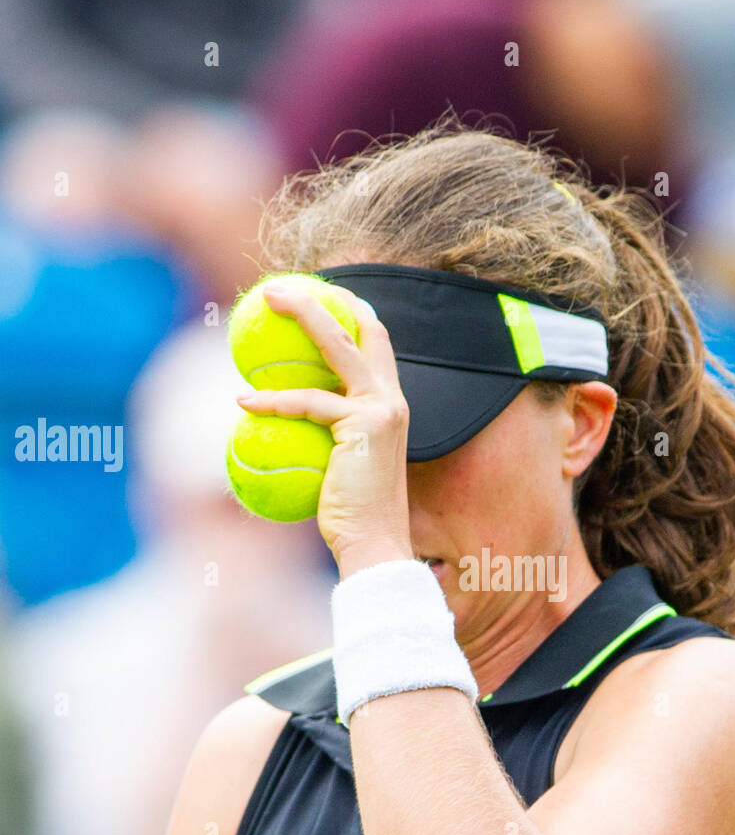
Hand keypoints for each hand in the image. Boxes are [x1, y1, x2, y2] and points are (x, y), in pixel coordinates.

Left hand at [235, 281, 414, 577]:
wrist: (373, 544)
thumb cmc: (351, 516)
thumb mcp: (339, 470)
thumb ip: (322, 438)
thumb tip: (280, 423)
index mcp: (390, 406)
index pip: (374, 346)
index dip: (348, 314)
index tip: (315, 298)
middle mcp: (392, 400)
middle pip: (363, 329)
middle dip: (323, 300)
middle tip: (281, 290)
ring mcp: (382, 410)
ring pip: (337, 346)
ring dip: (302, 316)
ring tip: (265, 305)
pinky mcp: (363, 425)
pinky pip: (306, 402)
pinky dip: (271, 401)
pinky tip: (242, 401)